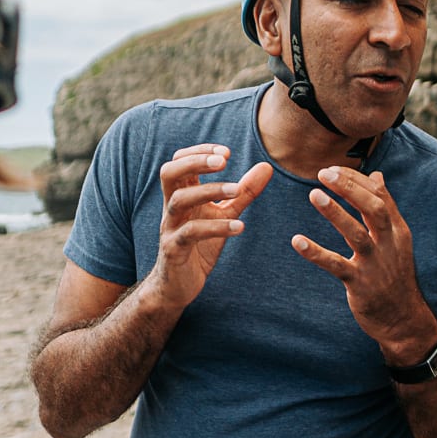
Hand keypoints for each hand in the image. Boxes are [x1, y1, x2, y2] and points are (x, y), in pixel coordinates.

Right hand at [148, 145, 271, 312]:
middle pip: (169, 172)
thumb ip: (244, 192)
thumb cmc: (200, 245)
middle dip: (195, 161)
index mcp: (181, 195)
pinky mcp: (174, 249)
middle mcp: (171, 207)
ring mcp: (170, 228)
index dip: (200, 151)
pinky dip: (216, 227)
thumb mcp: (225, 214)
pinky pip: (191, 233)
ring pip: (179, 200)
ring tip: (237, 190)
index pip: (180, 161)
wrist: (178, 286)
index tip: (227, 152)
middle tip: (224, 161)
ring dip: (209, 191)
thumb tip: (267, 167)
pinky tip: (239, 226)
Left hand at [292, 167, 436, 358]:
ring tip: (314, 194)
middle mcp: (389, 244)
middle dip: (350, 188)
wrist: (402, 319)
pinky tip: (297, 241)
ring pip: (357, 234)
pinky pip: (336, 265)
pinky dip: (316, 253)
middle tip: (325, 173)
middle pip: (374, 208)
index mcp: (397, 230)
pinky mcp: (359, 284)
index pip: (380, 196)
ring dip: (336, 213)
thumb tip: (378, 175)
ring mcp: (375, 264)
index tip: (333, 169)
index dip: (357, 180)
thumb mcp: (397, 238)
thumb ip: (386, 207)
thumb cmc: (394, 274)